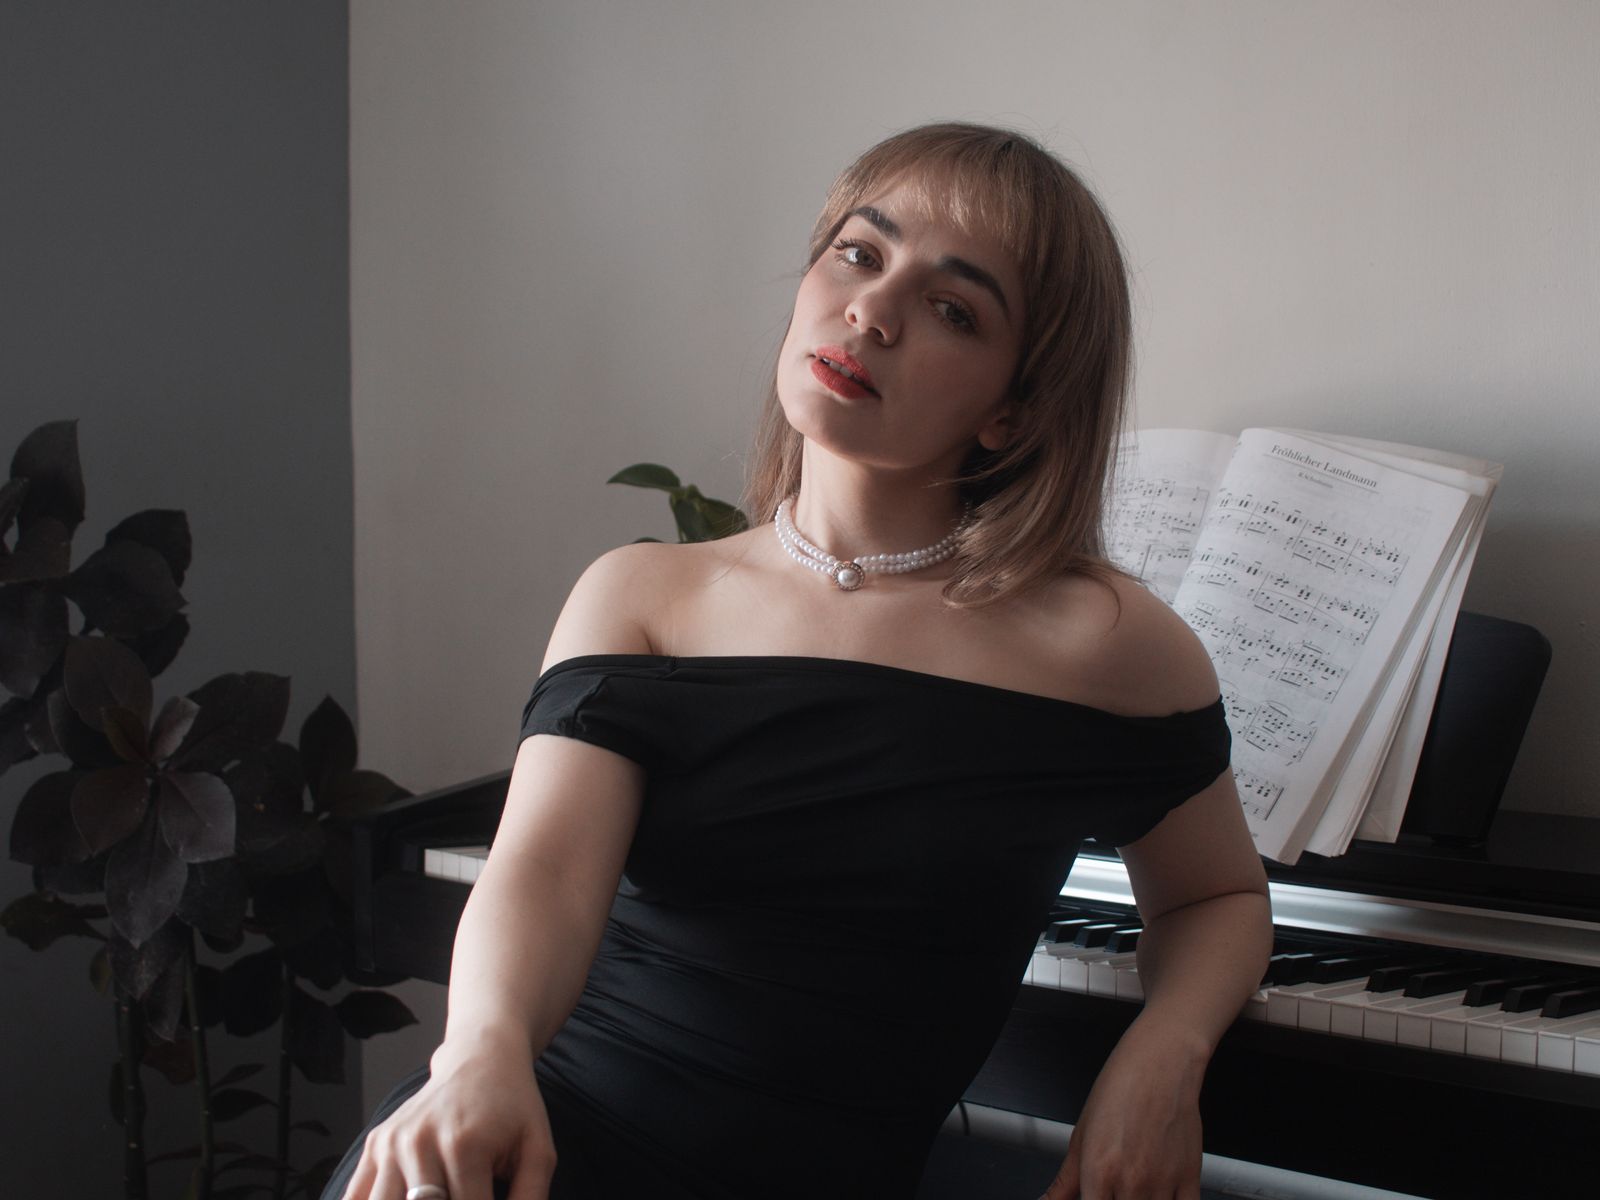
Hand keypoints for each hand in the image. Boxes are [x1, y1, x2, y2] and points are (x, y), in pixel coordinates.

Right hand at [340, 1039, 554, 1199]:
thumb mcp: (538, 1149)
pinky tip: (399, 1199)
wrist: (480, 1059)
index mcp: (464, 1147)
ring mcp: (392, 1145)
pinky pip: (356, 1196)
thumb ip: (531, 1197)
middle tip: (458, 1199)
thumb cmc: (513, 1107)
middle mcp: (420, 1144)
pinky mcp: (375, 1145)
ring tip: (435, 1198)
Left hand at [1038, 1021, 1205, 1199]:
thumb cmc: (1119, 1090)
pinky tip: (1158, 1191)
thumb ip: (1065, 1181)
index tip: (1093, 1196)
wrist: (1159, 1064)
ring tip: (1135, 1184)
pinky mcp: (1189, 1179)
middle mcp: (1131, 1182)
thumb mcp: (1080, 1135)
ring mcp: (1162, 1183)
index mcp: (1098, 1172)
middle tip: (1113, 1188)